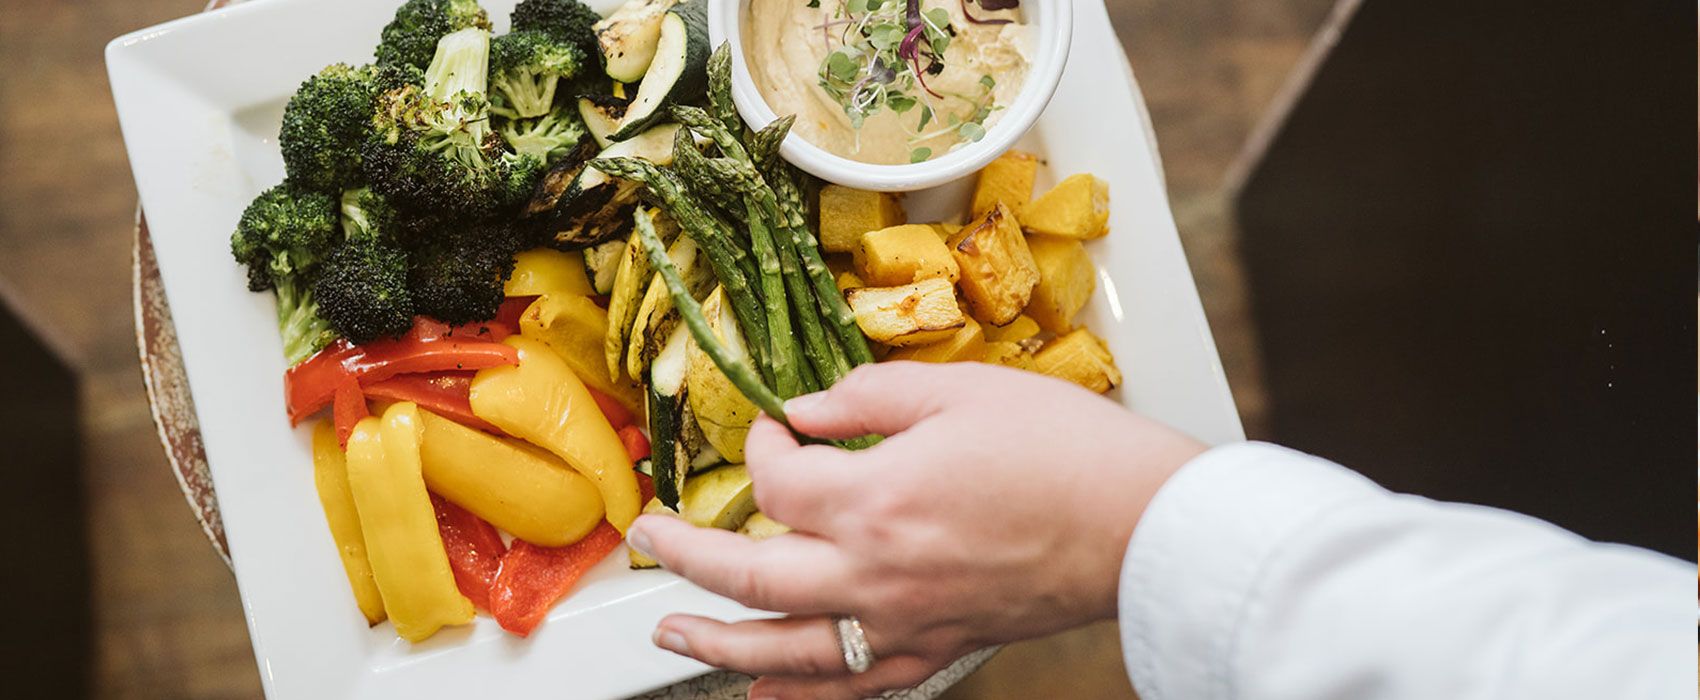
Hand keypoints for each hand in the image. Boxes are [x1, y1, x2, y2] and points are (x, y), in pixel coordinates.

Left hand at [626, 362, 1205, 698]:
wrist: (1139, 523)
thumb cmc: (1063, 452)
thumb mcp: (958, 390)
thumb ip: (868, 395)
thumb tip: (809, 409)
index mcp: (875, 499)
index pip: (778, 481)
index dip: (764, 448)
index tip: (777, 430)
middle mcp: (875, 573)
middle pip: (750, 575)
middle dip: (686, 555)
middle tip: (648, 537)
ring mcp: (903, 622)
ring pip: (785, 648)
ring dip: (717, 640)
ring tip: (670, 630)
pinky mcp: (936, 649)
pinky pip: (851, 687)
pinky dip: (800, 696)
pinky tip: (765, 694)